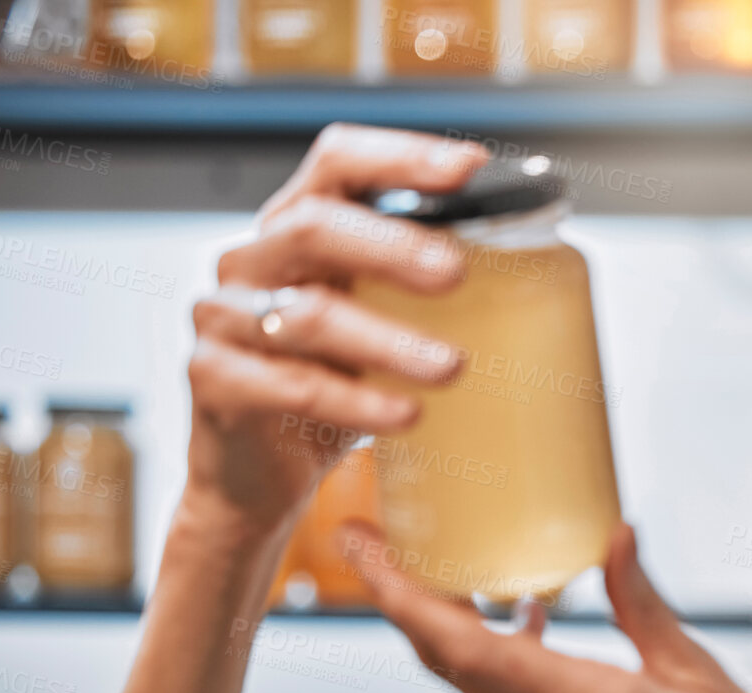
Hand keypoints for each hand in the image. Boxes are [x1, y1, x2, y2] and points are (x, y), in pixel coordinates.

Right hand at [182, 124, 489, 540]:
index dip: (399, 156)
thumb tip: (538, 274)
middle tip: (456, 274)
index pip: (337, 162)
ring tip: (452, 367)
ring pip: (308, 315)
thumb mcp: (381, 327)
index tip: (468, 168)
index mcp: (298, 229)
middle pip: (315, 226)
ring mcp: (224, 319)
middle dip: (393, 246)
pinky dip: (357, 401)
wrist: (260, 476)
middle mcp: (253, 260)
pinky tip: (406, 415)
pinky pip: (292, 386)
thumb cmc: (331, 387)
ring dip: (388, 340)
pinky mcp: (214, 382)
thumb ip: (424, 294)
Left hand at [341, 520, 751, 692]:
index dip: (402, 595)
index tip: (362, 547)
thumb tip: (614, 536)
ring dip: (474, 645)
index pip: (465, 649)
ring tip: (497, 591)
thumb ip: (643, 607)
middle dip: (418, 606)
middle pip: (453, 671)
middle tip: (401, 549)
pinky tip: (545, 654)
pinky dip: (510, 688)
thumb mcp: (705, 677)